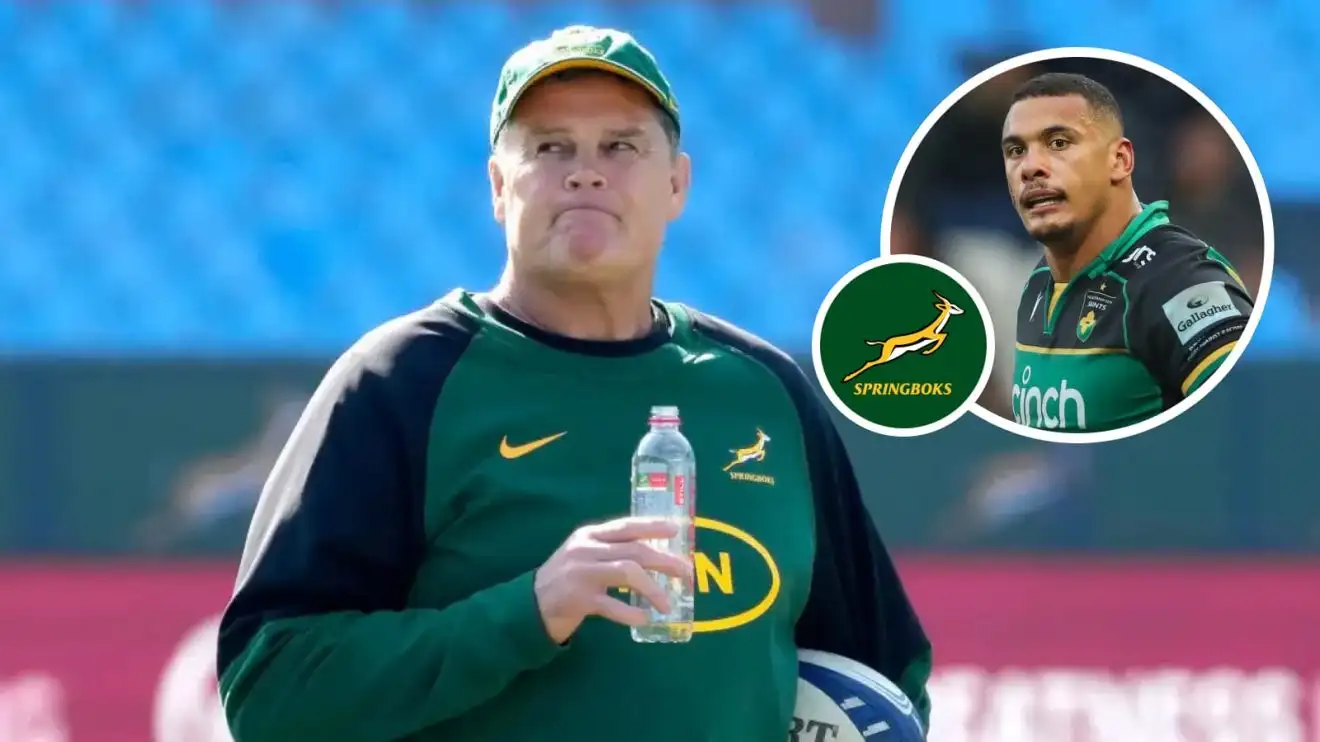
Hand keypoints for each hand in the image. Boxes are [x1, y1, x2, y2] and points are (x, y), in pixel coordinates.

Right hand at [533, 516, 692, 644]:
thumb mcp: (583, 554)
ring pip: (627, 572)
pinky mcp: (578, 600)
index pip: (626, 526)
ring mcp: (581, 573)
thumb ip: (610, 549)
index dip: (653, 527)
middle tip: (686, 573)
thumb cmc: (565, 579)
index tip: (677, 531)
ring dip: (653, 588)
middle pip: (634, 550)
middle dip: (665, 561)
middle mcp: (586, 549)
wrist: (529, 605)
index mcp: (589, 535)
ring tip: (667, 604)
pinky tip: (644, 617)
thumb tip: (654, 554)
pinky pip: (611, 605)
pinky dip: (630, 612)